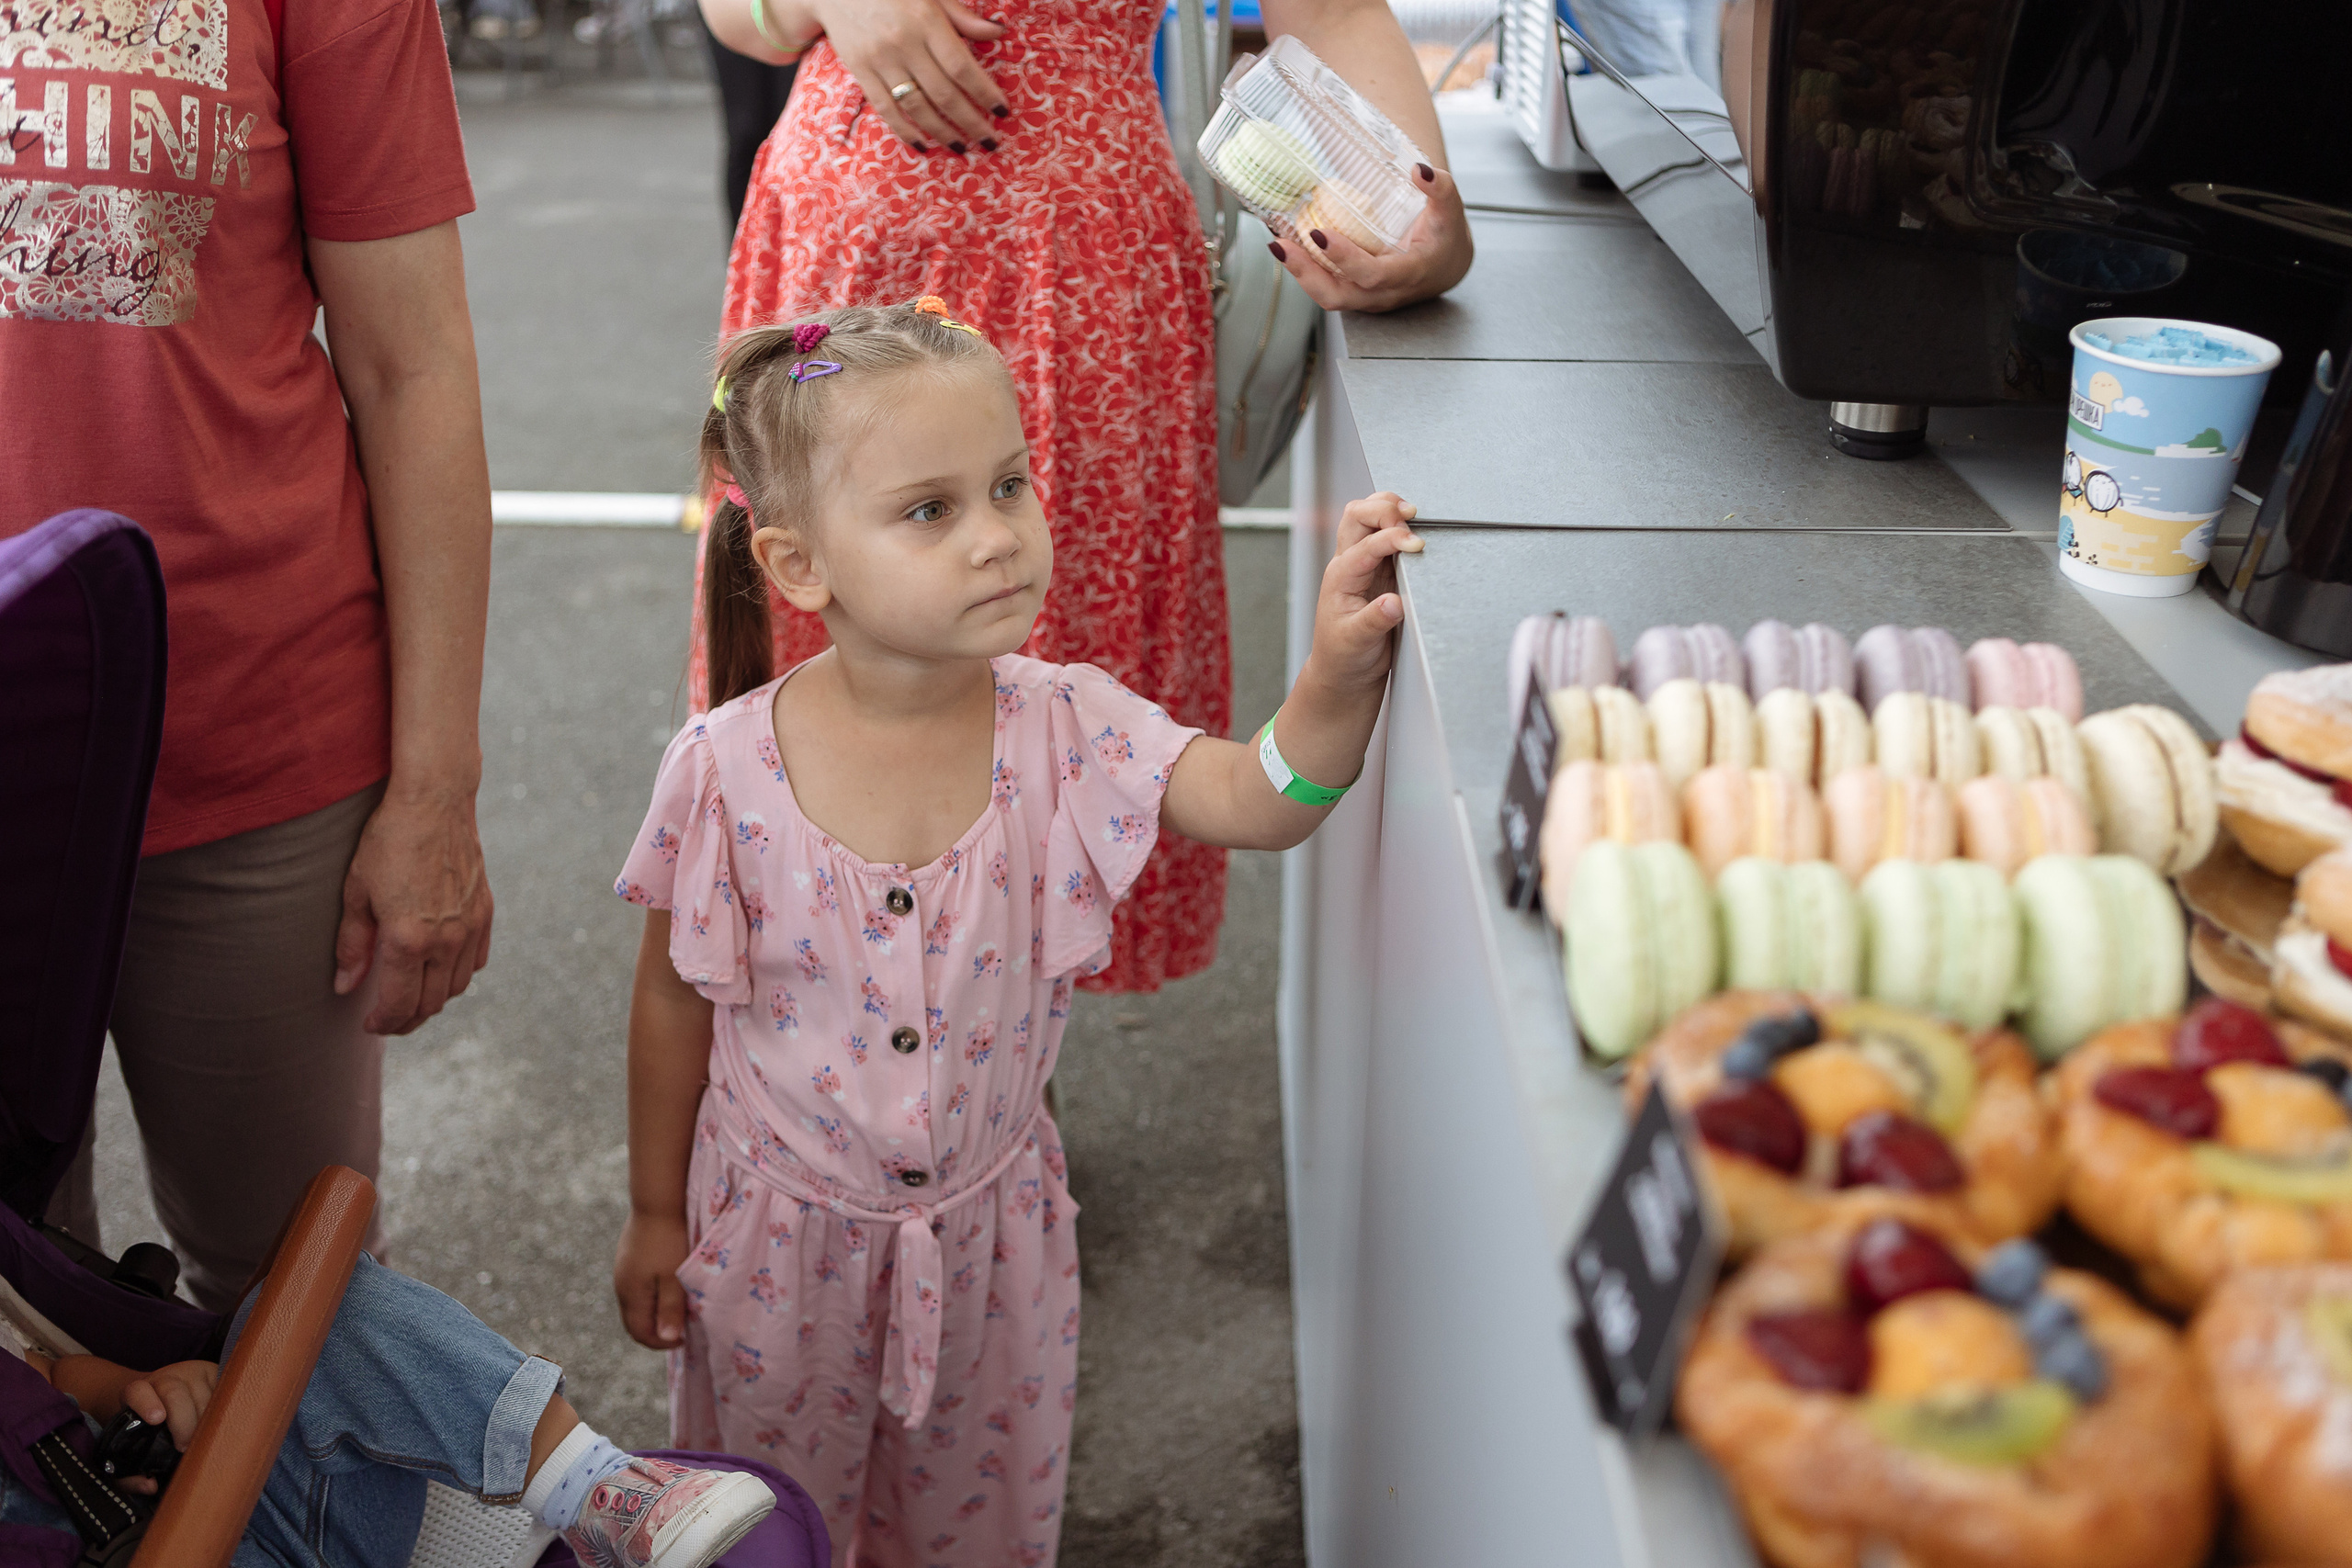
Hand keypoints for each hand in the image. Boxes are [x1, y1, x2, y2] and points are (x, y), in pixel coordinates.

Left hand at [113, 1361, 218, 1490]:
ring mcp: (191, 1373)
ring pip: (203, 1395)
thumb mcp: (128, 1448)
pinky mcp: (214, 1372)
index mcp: (137, 1392)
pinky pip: (224, 1391)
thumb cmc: (146, 1428)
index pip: (137, 1391)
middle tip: (185, 1447)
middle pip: (175, 1394)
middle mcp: (165, 1378)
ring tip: (206, 1441)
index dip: (146, 1403)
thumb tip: (150, 1485)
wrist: (163, 1396)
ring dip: (207, 1421)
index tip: (156, 1419)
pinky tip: (223, 1424)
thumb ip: (128, 1474)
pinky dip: (225, 1410)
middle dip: (183, 1423)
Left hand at [334, 785, 493, 1034]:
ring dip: (433, 1000)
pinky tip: (440, 968)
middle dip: (406, 1020)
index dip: (383, 1023)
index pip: (399, 1005)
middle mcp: (445, 941)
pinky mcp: (485, 912)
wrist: (435, 801)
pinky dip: (458, 974)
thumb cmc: (389, 841)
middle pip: (431, 1004)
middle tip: (386, 1019)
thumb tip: (346, 986)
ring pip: (456, 987)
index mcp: (408, 940)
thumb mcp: (357, 892)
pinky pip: (477, 961)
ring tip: (411, 995)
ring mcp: (470, 928)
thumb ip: (353, 945)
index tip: (368, 1025)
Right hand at [614, 1210, 692, 1349]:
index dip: (661, 1343)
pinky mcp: (627, 1258)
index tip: (684, 1339)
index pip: (639, 1332)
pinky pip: (636, 1288)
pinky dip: (651, 1297)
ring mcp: (622, 1270)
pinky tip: (667, 1288)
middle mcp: (621, 1285)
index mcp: (630, 1294)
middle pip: (634, 1321)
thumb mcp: (675, 1277)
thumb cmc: (669, 1241)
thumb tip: (668, 1339)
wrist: (656, 1201)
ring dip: (654, 1313)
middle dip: (655, 1331)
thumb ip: (670, 1309)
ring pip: (635, 1304)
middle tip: (681, 1329)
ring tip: (677, 1310)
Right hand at [814, 0, 1008, 150]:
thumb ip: (962, 17)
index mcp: (926, 21)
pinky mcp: (861, 72)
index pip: (962, 66)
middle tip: (991, 141)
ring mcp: (880, 60)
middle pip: (944, 93)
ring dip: (943, 132)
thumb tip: (998, 32)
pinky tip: (924, 145)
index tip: (1003, 111)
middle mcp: (904, 43)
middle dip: (971, 121)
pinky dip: (906, 131)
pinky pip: (886, 109)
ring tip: (962, 147)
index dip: (984, 93)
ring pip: (917, 106)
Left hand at [1267, 163, 1473, 312]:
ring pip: (1327, 295)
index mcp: (1409, 275)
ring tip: (1277, 244)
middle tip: (1280, 244)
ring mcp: (1367, 298)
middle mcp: (1384, 293)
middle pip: (1338, 295)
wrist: (1444, 266)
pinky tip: (1287, 246)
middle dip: (1306, 273)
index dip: (1345, 258)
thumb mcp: (1451, 211)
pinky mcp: (1354, 293)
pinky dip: (1304, 269)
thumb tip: (1419, 170)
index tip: (1321, 234)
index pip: (1373, 274)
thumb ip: (1441, 189)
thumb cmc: (1444, 238)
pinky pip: (1326, 286)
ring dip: (1299, 273)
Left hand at [1303, 493, 1423, 693]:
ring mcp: (1364, 564)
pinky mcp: (1380, 570)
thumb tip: (1394, 602)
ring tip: (1414, 514)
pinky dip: (1400, 524)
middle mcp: (1349, 564)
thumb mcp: (1357, 642)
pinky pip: (1386, 534)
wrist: (1344, 670)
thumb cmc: (1344, 655)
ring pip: (1368, 517)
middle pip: (1358, 515)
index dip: (1392, 538)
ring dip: (1389, 508)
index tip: (1417, 545)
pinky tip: (1415, 528)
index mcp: (1340, 577)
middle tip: (1412, 517)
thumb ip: (1374, 621)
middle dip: (1385, 508)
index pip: (1366, 545)